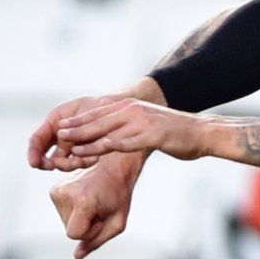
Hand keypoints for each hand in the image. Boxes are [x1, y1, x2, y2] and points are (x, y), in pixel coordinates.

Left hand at [27, 78, 165, 170]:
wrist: (202, 133)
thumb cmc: (176, 133)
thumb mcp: (149, 124)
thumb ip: (130, 125)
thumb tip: (114, 131)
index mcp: (131, 107)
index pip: (99, 113)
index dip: (79, 121)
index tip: (60, 128)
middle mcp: (133, 110)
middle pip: (98, 120)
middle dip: (76, 128)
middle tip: (57, 135)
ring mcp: (142, 121)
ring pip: (107, 130)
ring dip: (85, 138)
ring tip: (67, 145)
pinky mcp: (151, 134)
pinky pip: (124, 141)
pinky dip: (106, 146)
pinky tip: (93, 151)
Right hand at [50, 156, 141, 258]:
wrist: (115, 165)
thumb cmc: (119, 193)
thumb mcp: (117, 221)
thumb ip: (97, 241)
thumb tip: (77, 256)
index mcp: (82, 201)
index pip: (74, 234)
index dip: (90, 231)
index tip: (101, 218)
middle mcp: (65, 194)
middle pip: (70, 229)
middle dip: (86, 224)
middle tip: (100, 207)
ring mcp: (57, 190)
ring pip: (66, 222)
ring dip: (81, 217)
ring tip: (94, 201)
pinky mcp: (54, 189)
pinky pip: (63, 212)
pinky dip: (75, 210)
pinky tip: (86, 197)